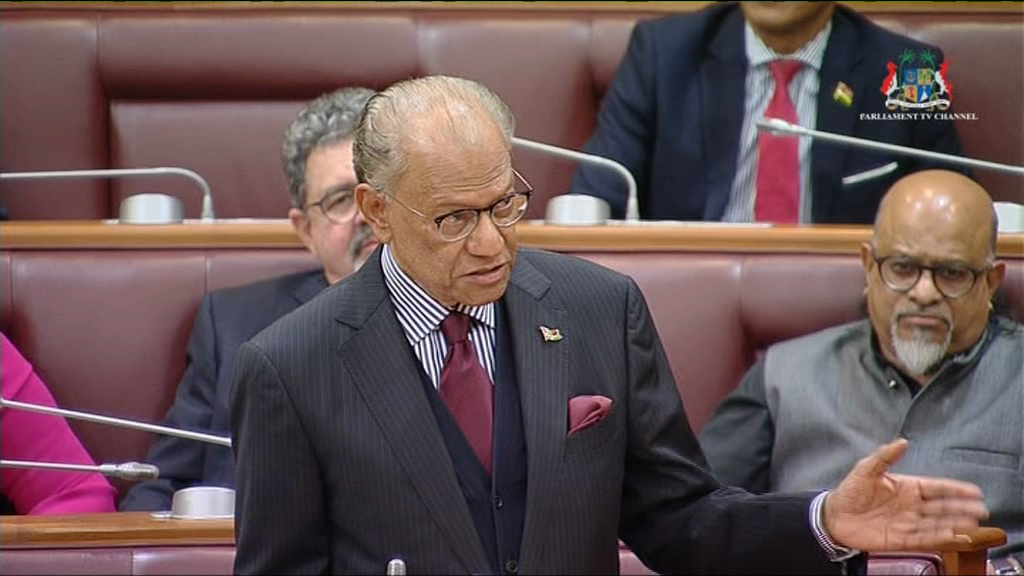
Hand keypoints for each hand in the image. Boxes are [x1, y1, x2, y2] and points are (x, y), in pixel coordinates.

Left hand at [823, 437, 988, 550]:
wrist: (832, 516)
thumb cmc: (849, 492)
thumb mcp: (865, 469)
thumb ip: (884, 456)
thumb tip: (902, 441)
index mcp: (906, 487)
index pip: (936, 487)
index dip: (955, 489)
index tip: (973, 491)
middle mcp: (911, 506)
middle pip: (941, 507)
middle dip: (961, 508)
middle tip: (979, 509)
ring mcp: (907, 522)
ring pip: (936, 524)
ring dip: (954, 524)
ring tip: (971, 524)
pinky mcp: (900, 539)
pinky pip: (922, 539)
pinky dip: (937, 538)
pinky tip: (951, 536)